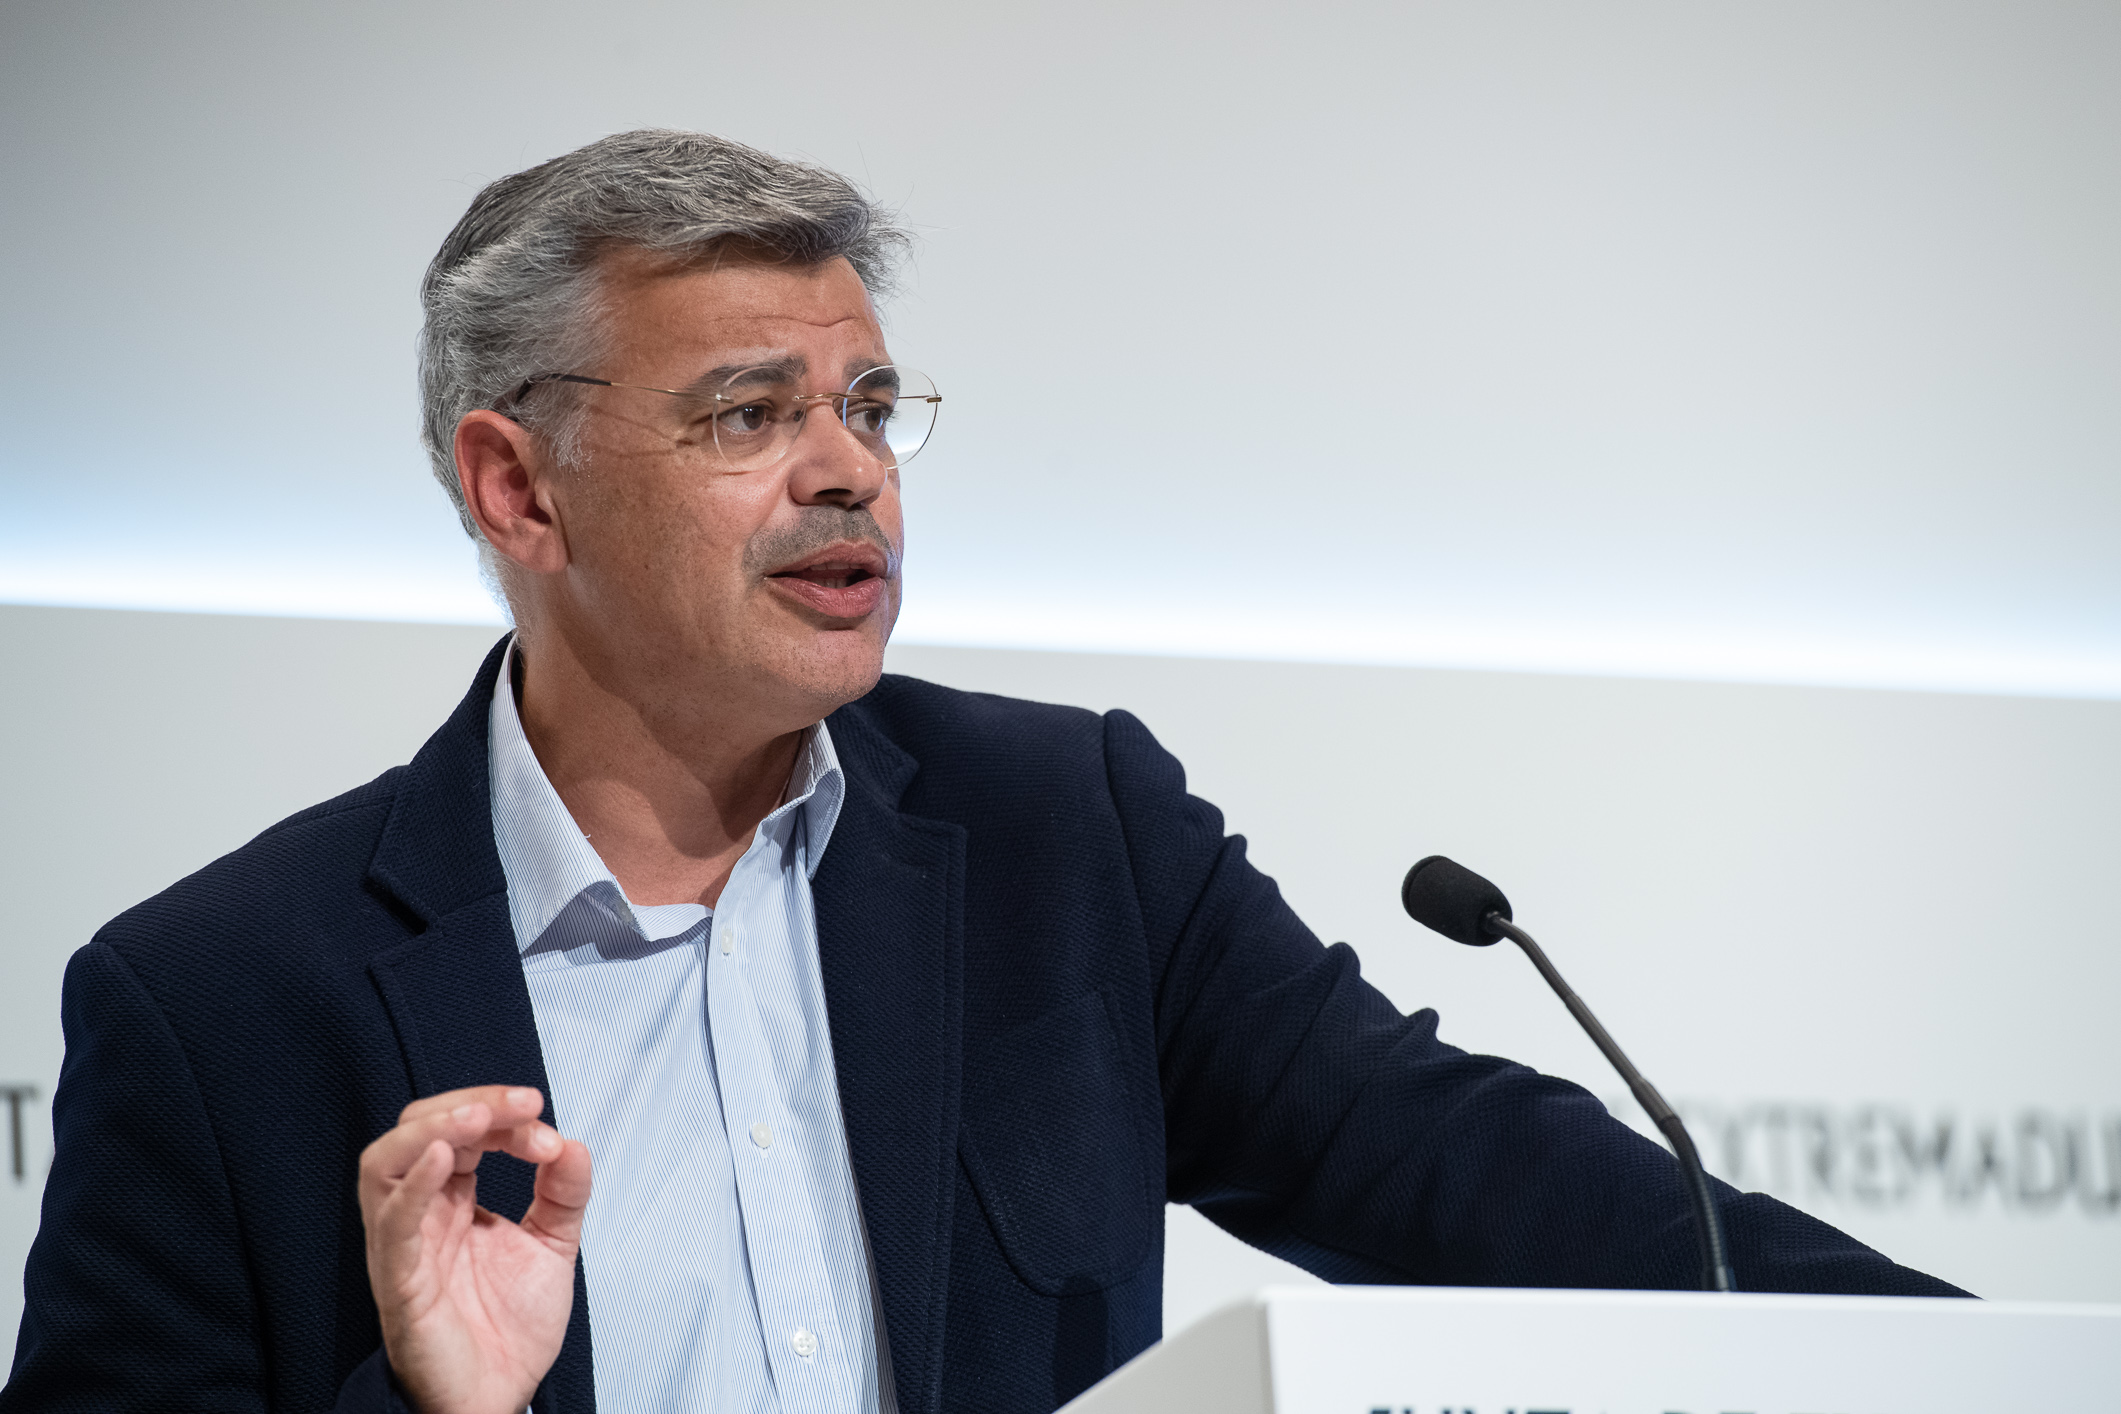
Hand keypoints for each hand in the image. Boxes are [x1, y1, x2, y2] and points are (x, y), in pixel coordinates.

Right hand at [357, 1086, 592, 1413]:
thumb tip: (573, 1143)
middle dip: (472, 1105)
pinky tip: (447, 1158)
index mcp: (454, 1201)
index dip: (504, 1117)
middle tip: (525, 1104)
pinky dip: (414, 1186)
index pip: (464, 1132)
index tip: (547, 1129)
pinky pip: (391, 1225)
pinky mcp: (398, 1281)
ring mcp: (404, 1245)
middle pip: (419, 1131)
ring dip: (434, 1129)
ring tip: (479, 1118)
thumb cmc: (510, 1330)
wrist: (497, 1399)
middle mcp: (422, 1215)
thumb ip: (563, 1194)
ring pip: (385, 1164)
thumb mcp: (552, 1246)